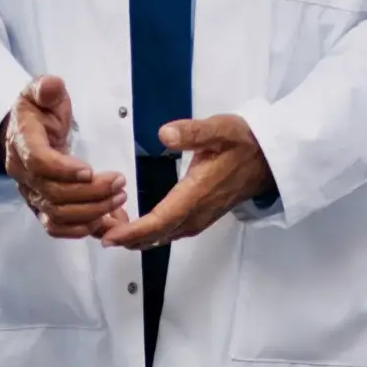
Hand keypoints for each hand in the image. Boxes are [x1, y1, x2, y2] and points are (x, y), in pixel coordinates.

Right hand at [2, 75, 127, 238]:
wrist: (27, 131)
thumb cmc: (39, 111)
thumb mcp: (41, 91)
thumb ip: (46, 88)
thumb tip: (52, 86)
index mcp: (22, 142)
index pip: (38, 162)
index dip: (63, 170)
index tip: (91, 170)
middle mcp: (22, 173)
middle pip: (53, 193)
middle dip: (90, 192)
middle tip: (120, 182)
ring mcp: (31, 193)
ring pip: (57, 214)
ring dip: (91, 211)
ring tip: (119, 197)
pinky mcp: (41, 207)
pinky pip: (56, 227)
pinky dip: (80, 229)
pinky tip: (105, 221)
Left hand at [97, 115, 269, 250]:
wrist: (270, 158)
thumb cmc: (243, 142)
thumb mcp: (219, 129)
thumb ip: (193, 132)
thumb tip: (164, 134)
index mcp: (196, 193)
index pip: (160, 220)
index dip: (133, 232)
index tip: (109, 236)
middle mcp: (197, 212)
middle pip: (157, 234)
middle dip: (126, 238)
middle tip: (96, 231)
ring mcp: (200, 217)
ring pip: (164, 236)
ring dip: (137, 237)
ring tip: (110, 230)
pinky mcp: (202, 215)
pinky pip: (172, 231)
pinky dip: (151, 233)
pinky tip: (138, 227)